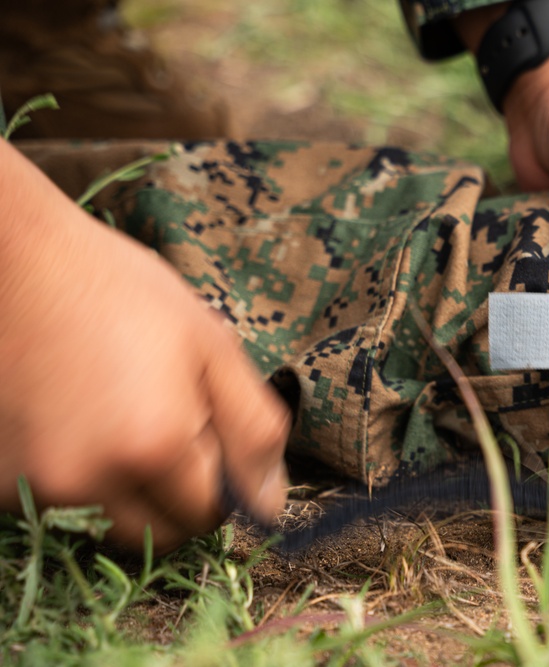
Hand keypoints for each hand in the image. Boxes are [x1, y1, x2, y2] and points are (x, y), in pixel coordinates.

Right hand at [0, 141, 290, 551]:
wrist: (19, 262)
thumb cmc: (124, 293)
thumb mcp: (213, 346)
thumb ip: (253, 430)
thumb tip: (271, 503)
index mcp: (154, 446)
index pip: (210, 514)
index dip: (221, 480)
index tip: (209, 434)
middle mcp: (91, 480)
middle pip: (161, 532)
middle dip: (180, 496)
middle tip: (169, 426)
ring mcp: (39, 484)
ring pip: (113, 520)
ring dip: (131, 489)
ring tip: (121, 416)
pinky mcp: (0, 481)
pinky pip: (65, 501)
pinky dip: (83, 475)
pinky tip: (78, 417)